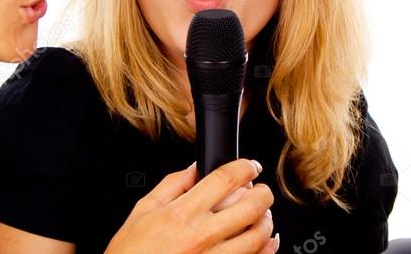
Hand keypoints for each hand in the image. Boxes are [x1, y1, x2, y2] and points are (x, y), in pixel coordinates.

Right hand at [105, 158, 278, 253]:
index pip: (225, 179)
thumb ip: (172, 185)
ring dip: (266, 221)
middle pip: (251, 206)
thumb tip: (194, 168)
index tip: (250, 166)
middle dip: (263, 193)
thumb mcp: (143, 210)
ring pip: (258, 237)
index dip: (245, 167)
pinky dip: (267, 249)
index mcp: (182, 213)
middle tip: (261, 190)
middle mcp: (201, 236)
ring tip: (261, 215)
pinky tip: (265, 241)